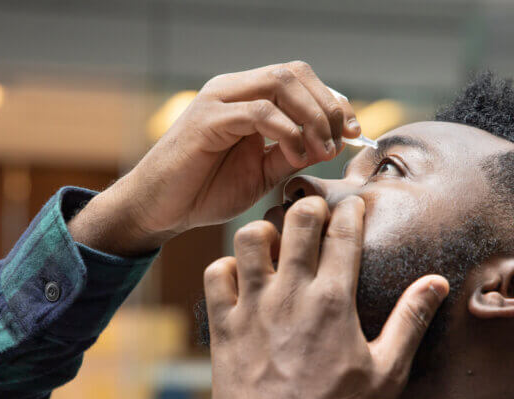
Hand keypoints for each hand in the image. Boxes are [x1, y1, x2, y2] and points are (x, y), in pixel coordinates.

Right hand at [69, 61, 359, 254]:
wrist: (160, 210)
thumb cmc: (205, 192)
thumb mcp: (263, 173)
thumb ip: (293, 154)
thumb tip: (333, 143)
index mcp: (246, 97)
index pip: (300, 79)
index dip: (333, 101)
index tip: (353, 133)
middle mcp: (232, 89)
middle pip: (295, 72)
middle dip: (328, 105)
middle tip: (340, 142)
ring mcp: (218, 100)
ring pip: (280, 83)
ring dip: (312, 116)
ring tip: (321, 150)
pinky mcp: (207, 120)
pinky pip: (259, 112)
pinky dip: (287, 132)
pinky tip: (296, 156)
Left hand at [203, 195, 448, 398]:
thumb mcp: (387, 372)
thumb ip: (411, 321)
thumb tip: (438, 283)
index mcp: (334, 300)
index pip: (343, 234)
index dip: (349, 211)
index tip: (352, 204)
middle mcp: (291, 293)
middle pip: (297, 222)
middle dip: (308, 206)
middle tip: (313, 214)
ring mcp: (253, 306)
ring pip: (249, 238)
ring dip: (263, 231)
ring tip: (273, 243)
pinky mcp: (224, 324)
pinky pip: (215, 275)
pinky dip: (226, 268)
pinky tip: (240, 277)